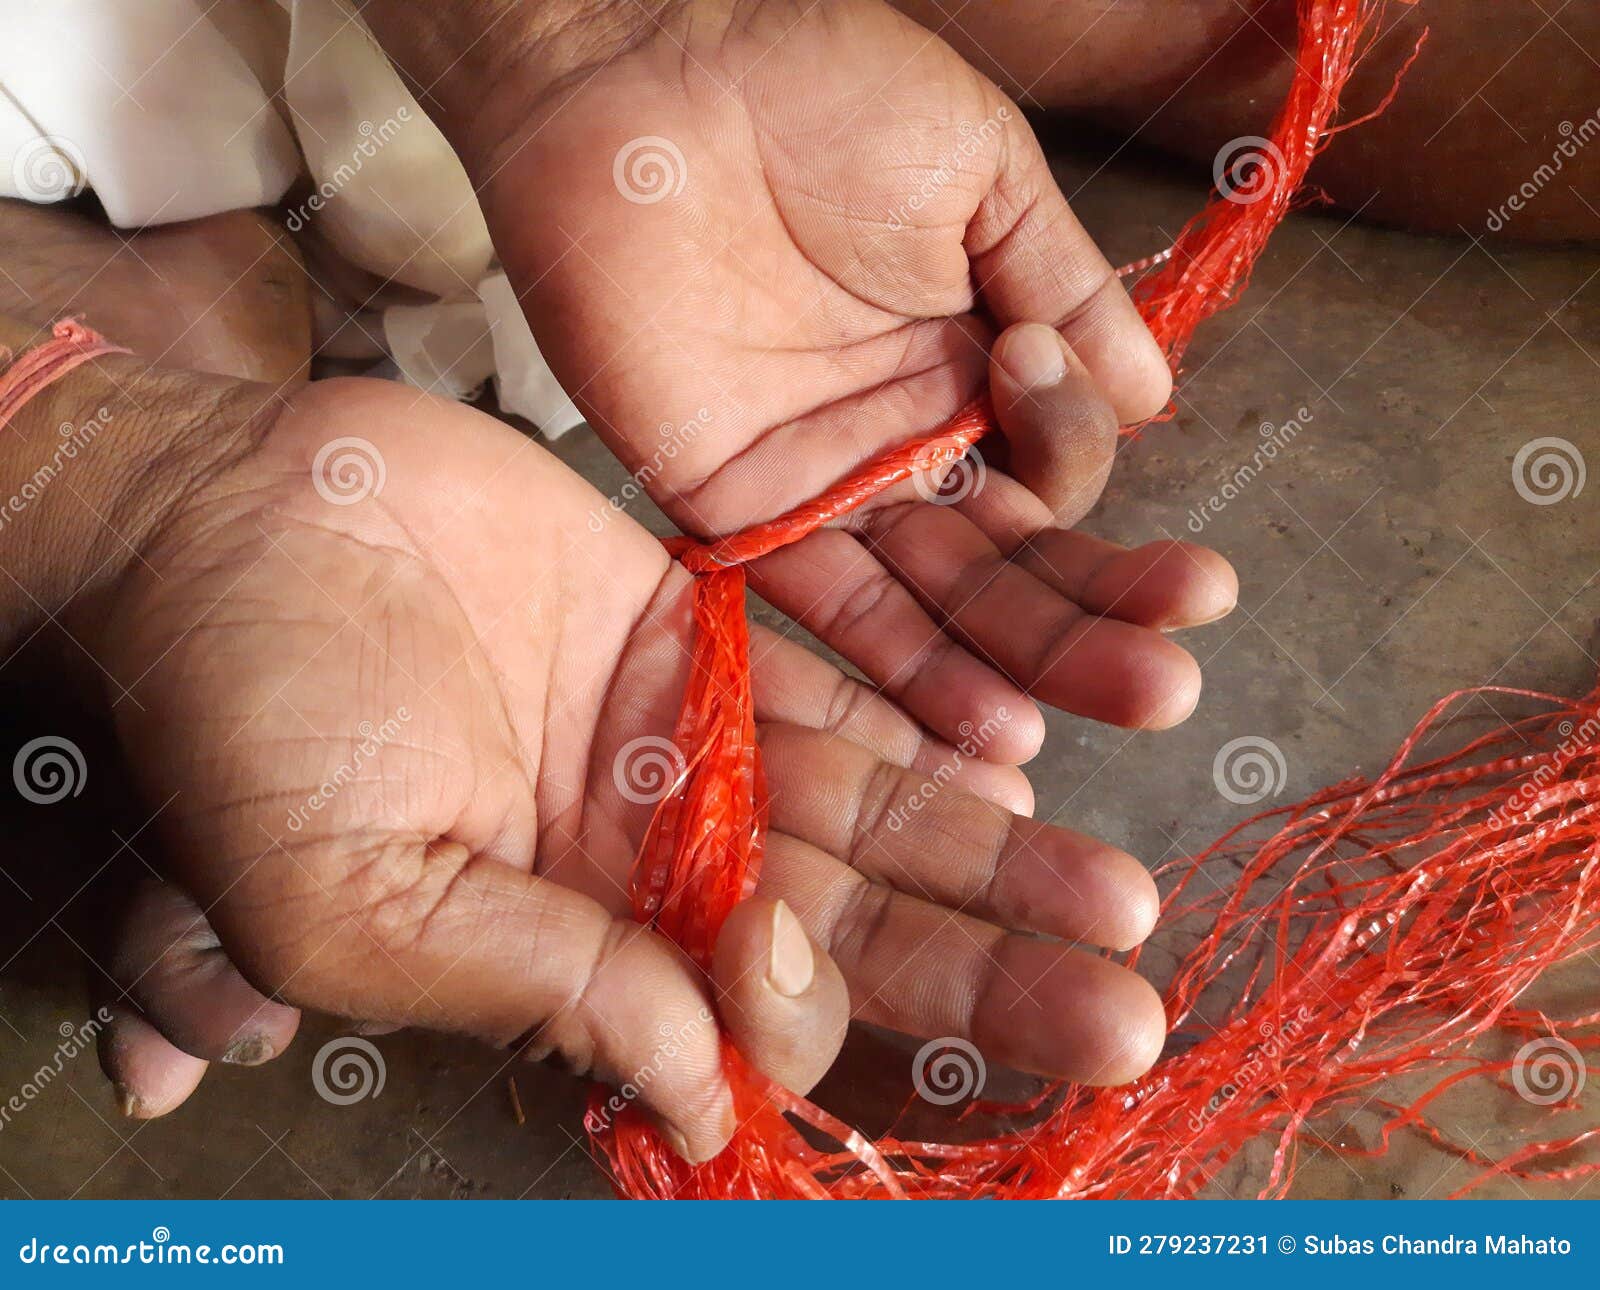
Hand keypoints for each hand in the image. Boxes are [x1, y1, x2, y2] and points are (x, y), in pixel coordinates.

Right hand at [86, 373, 1167, 1160]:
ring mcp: (683, 736)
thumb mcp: (356, 899)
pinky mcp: (698, 623)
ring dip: (996, 855)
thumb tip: (703, 1096)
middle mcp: (651, 854)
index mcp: (575, 943)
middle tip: (1123, 1010)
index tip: (808, 980)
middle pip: (851, 930)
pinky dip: (928, 719)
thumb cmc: (252, 721)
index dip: (805, 1018)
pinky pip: (837, 682)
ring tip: (1120, 904)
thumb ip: (539, 989)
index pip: (739, 1018)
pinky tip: (1028, 755)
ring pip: (872, 811)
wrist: (230, 520)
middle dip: (985, 971)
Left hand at [365, 0, 1238, 762]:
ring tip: (1094, 720)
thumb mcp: (979, 170)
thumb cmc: (815, 85)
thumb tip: (1153, 395)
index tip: (1036, 373)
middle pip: (1011, 557)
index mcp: (972, 357)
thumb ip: (1064, 285)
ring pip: (934, 599)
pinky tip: (979, 724)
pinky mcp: (736, 508)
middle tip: (1168, 680)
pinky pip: (824, 605)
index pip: (1055, 462)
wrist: (644, 70)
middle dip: (1091, 619)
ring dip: (1014, 666)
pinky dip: (896, 664)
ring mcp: (825, 483)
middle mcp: (908, 437)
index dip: (1077, 456)